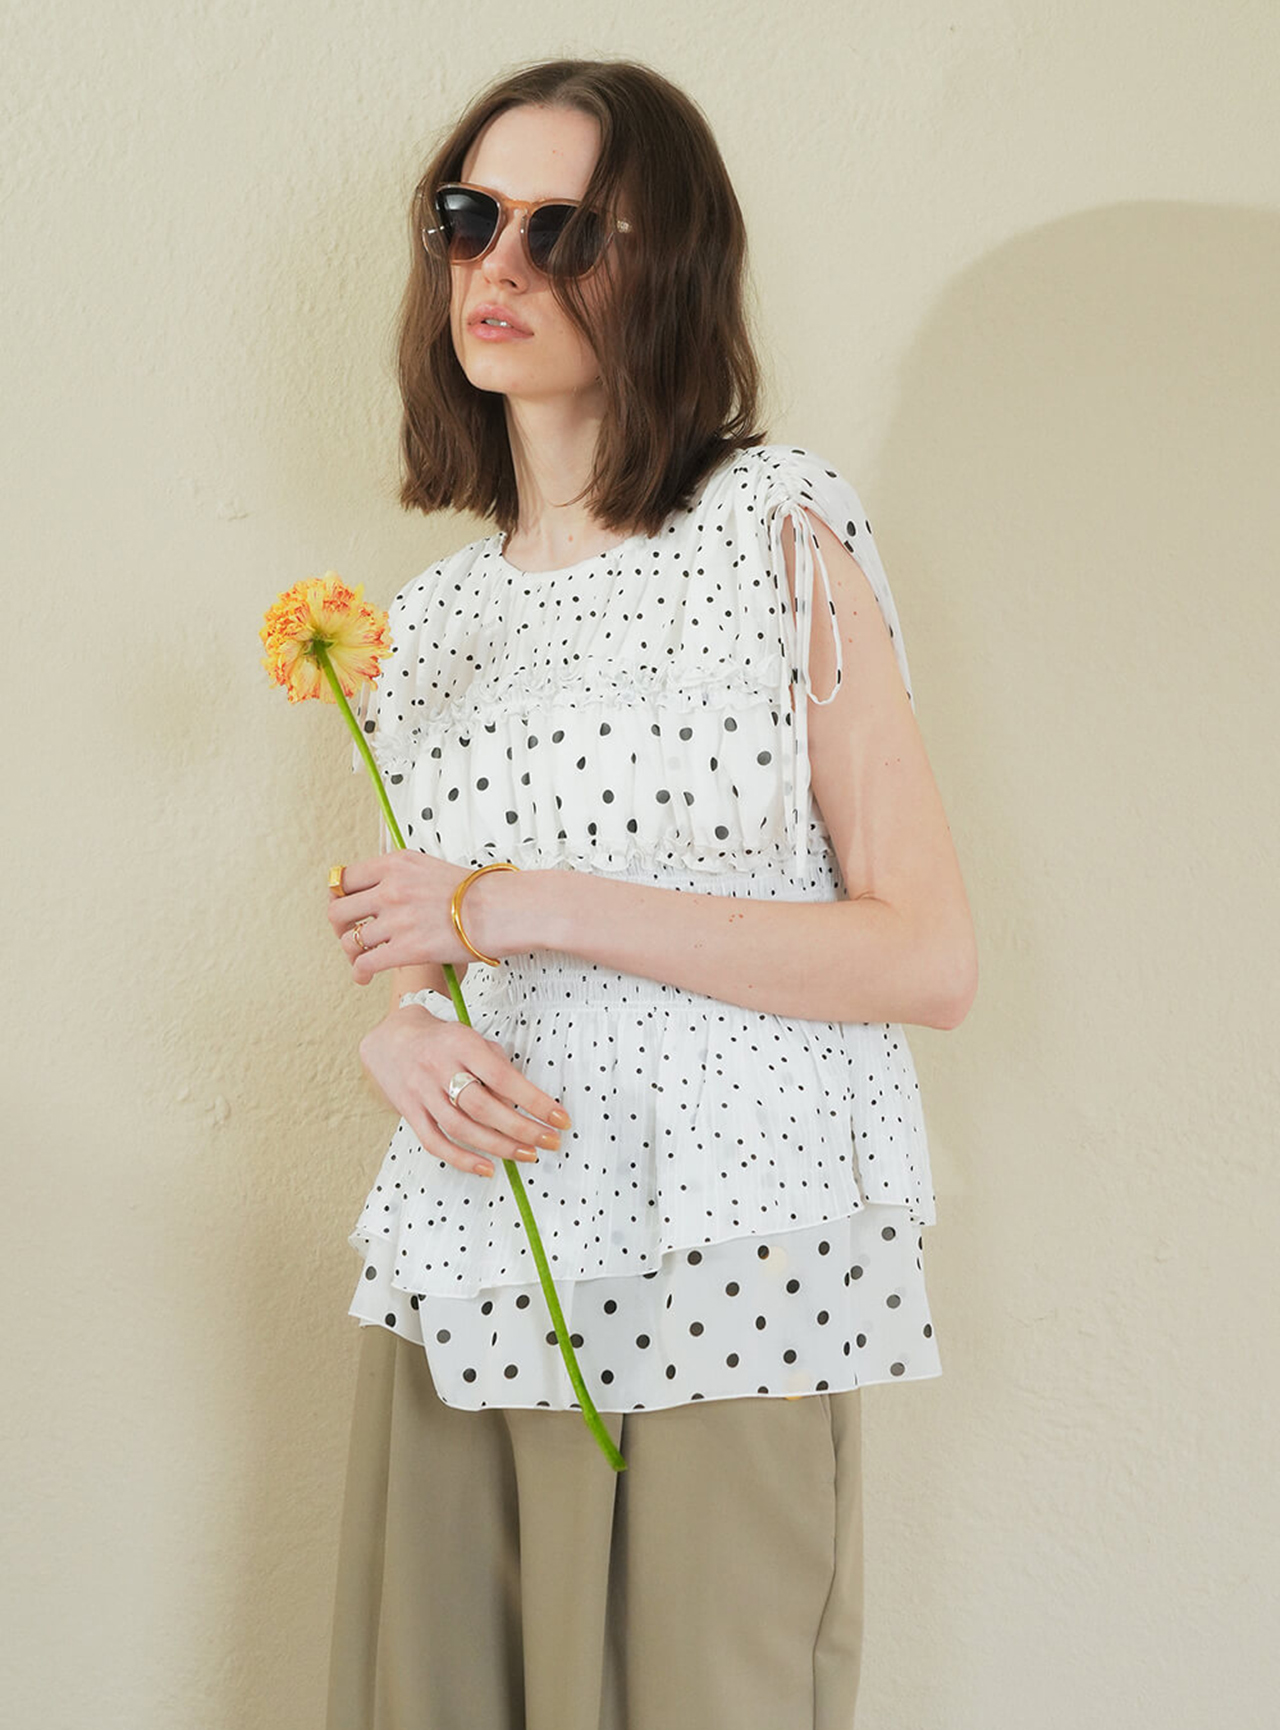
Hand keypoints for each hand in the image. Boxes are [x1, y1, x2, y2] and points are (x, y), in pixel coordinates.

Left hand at [328, 851, 485, 983]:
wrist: (501, 909)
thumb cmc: (474, 893)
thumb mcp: (428, 867)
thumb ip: (398, 876)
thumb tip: (376, 891)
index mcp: (395, 865)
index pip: (344, 879)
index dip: (338, 897)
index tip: (344, 908)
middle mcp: (391, 889)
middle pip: (338, 911)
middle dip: (339, 928)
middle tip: (349, 936)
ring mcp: (398, 919)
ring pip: (350, 941)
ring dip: (351, 954)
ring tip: (362, 960)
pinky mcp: (407, 949)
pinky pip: (365, 963)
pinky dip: (359, 973)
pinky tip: (364, 977)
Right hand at [360, 1003, 570, 1178]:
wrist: (392, 1040)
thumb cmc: (444, 1042)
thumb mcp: (475, 1040)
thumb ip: (498, 1068)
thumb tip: (522, 1106)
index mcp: (462, 1045)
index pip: (503, 1077)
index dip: (533, 1100)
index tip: (559, 1117)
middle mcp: (439, 1069)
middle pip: (482, 1107)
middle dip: (521, 1129)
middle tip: (550, 1141)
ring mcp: (422, 1093)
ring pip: (461, 1128)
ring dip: (498, 1147)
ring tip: (528, 1155)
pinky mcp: (410, 1113)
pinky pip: (436, 1142)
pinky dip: (462, 1160)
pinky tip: (488, 1168)